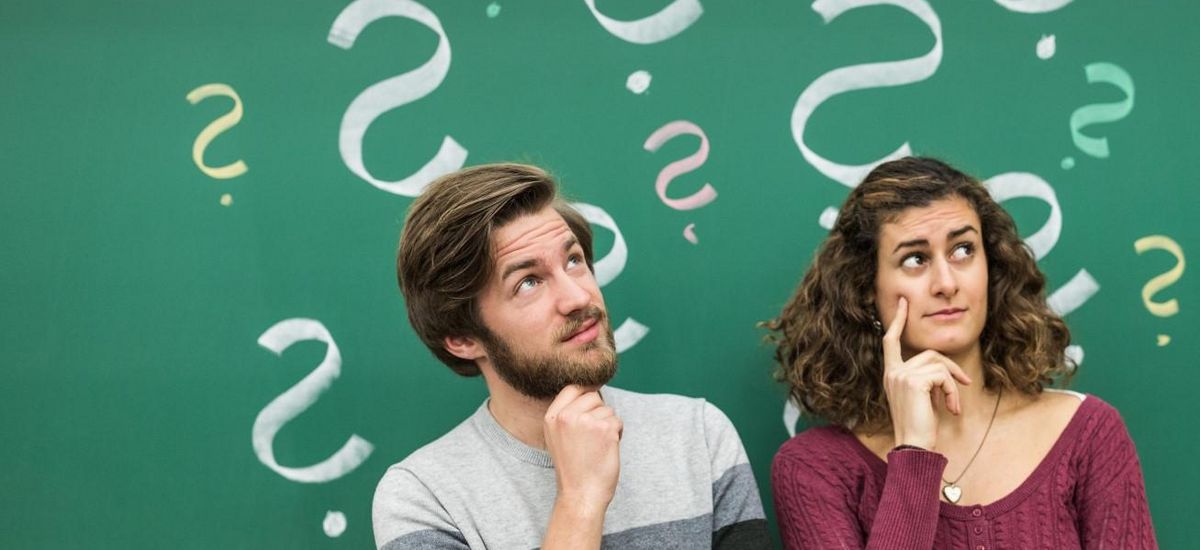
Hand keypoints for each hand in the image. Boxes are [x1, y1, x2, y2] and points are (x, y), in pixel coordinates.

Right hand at [543, 385, 622, 515]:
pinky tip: (607, 448)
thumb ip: (566, 414)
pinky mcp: (606, 429)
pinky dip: (617, 433)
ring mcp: (587, 421)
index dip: (585, 393)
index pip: (572, 388)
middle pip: (593, 396)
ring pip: (608, 409)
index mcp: (552, 417)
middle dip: (599, 411)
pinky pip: (618, 421)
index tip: (591, 405)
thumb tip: (590, 391)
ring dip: (608, 424)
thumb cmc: (572, 467)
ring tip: (598, 444)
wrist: (580, 493)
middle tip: (593, 434)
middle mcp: (567, 416)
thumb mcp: (556, 437)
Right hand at [881, 297, 972, 449]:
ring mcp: (901, 375)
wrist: (913, 447)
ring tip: (954, 405)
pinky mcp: (914, 381)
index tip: (903, 303)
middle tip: (964, 383)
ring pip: (939, 363)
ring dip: (953, 384)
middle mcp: (892, 372)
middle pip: (929, 353)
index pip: (890, 340)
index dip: (897, 321)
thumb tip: (942, 369)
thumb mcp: (920, 398)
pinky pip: (942, 375)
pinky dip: (952, 391)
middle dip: (951, 368)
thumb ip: (924, 379)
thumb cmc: (919, 426)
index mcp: (890, 374)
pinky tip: (951, 408)